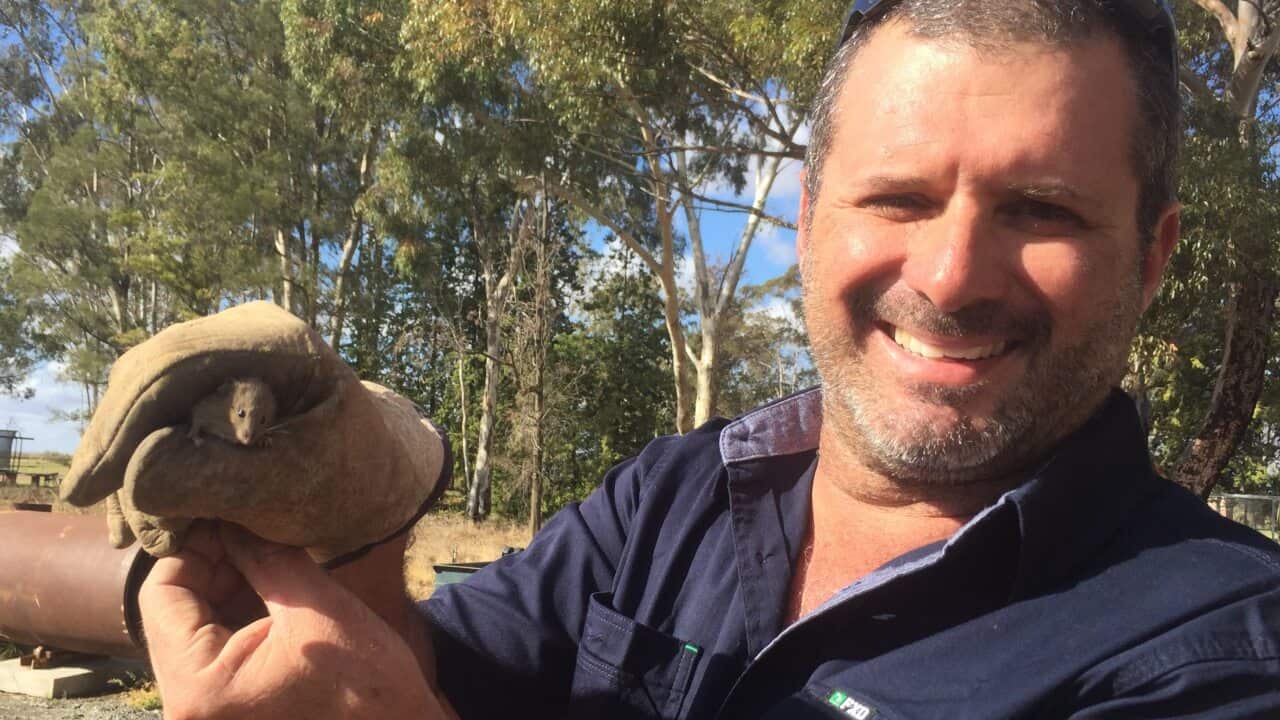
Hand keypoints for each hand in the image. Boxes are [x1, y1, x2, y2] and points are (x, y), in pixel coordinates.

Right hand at [60, 301, 449, 560]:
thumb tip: (135, 475)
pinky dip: (138, 457)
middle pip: (148, 374)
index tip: (89, 489)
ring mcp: (225, 350)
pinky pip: (156, 410)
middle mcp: (242, 331)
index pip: (176, 365)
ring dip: (121, 455)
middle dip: (113, 442)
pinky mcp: (211, 378)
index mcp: (276, 340)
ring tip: (116, 523)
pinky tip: (128, 511)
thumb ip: (218, 478)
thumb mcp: (294, 486)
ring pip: (143, 393)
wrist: (378, 472)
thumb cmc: (350, 479)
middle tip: (84, 503)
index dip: (123, 426)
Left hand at [139, 522, 451, 718]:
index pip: (161, 594)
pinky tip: (272, 595)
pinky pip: (215, 653)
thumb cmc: (367, 685)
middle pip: (173, 613)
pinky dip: (238, 618)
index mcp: (198, 688)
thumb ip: (266, 557)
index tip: (231, 518)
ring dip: (228, 590)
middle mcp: (188, 709)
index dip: (195, 547)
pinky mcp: (228, 713)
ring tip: (269, 561)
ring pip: (195, 630)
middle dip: (215, 567)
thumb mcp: (316, 607)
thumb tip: (232, 517)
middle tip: (255, 534)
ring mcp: (207, 714)